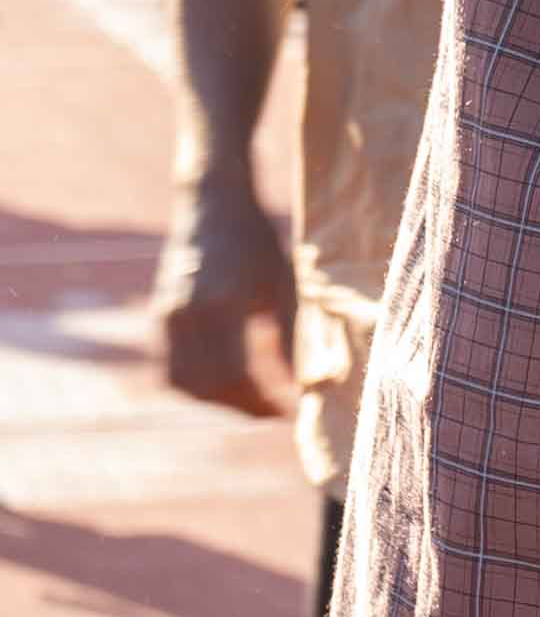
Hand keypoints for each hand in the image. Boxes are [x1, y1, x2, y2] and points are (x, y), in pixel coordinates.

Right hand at [154, 190, 293, 419]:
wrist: (213, 205)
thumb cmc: (259, 242)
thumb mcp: (285, 283)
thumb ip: (292, 335)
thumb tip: (303, 386)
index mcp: (223, 303)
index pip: (238, 375)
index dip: (264, 400)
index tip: (293, 410)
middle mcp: (187, 313)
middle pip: (208, 386)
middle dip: (244, 406)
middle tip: (277, 411)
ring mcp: (167, 317)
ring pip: (183, 384)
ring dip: (218, 401)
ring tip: (255, 402)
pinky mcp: (159, 319)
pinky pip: (170, 369)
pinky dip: (197, 386)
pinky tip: (228, 384)